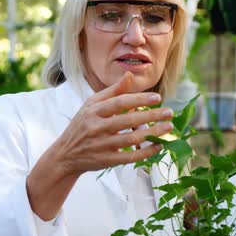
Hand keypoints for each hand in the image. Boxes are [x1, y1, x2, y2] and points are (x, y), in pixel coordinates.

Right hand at [27, 72, 173, 219]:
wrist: (65, 155)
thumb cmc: (82, 125)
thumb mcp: (91, 105)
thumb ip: (112, 91)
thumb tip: (130, 75)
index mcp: (93, 111)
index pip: (119, 103)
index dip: (139, 99)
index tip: (157, 97)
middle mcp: (96, 128)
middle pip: (128, 120)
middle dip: (151, 116)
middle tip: (169, 112)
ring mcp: (102, 145)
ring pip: (131, 139)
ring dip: (152, 133)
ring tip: (168, 127)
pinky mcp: (107, 161)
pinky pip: (130, 157)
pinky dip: (146, 152)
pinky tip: (158, 145)